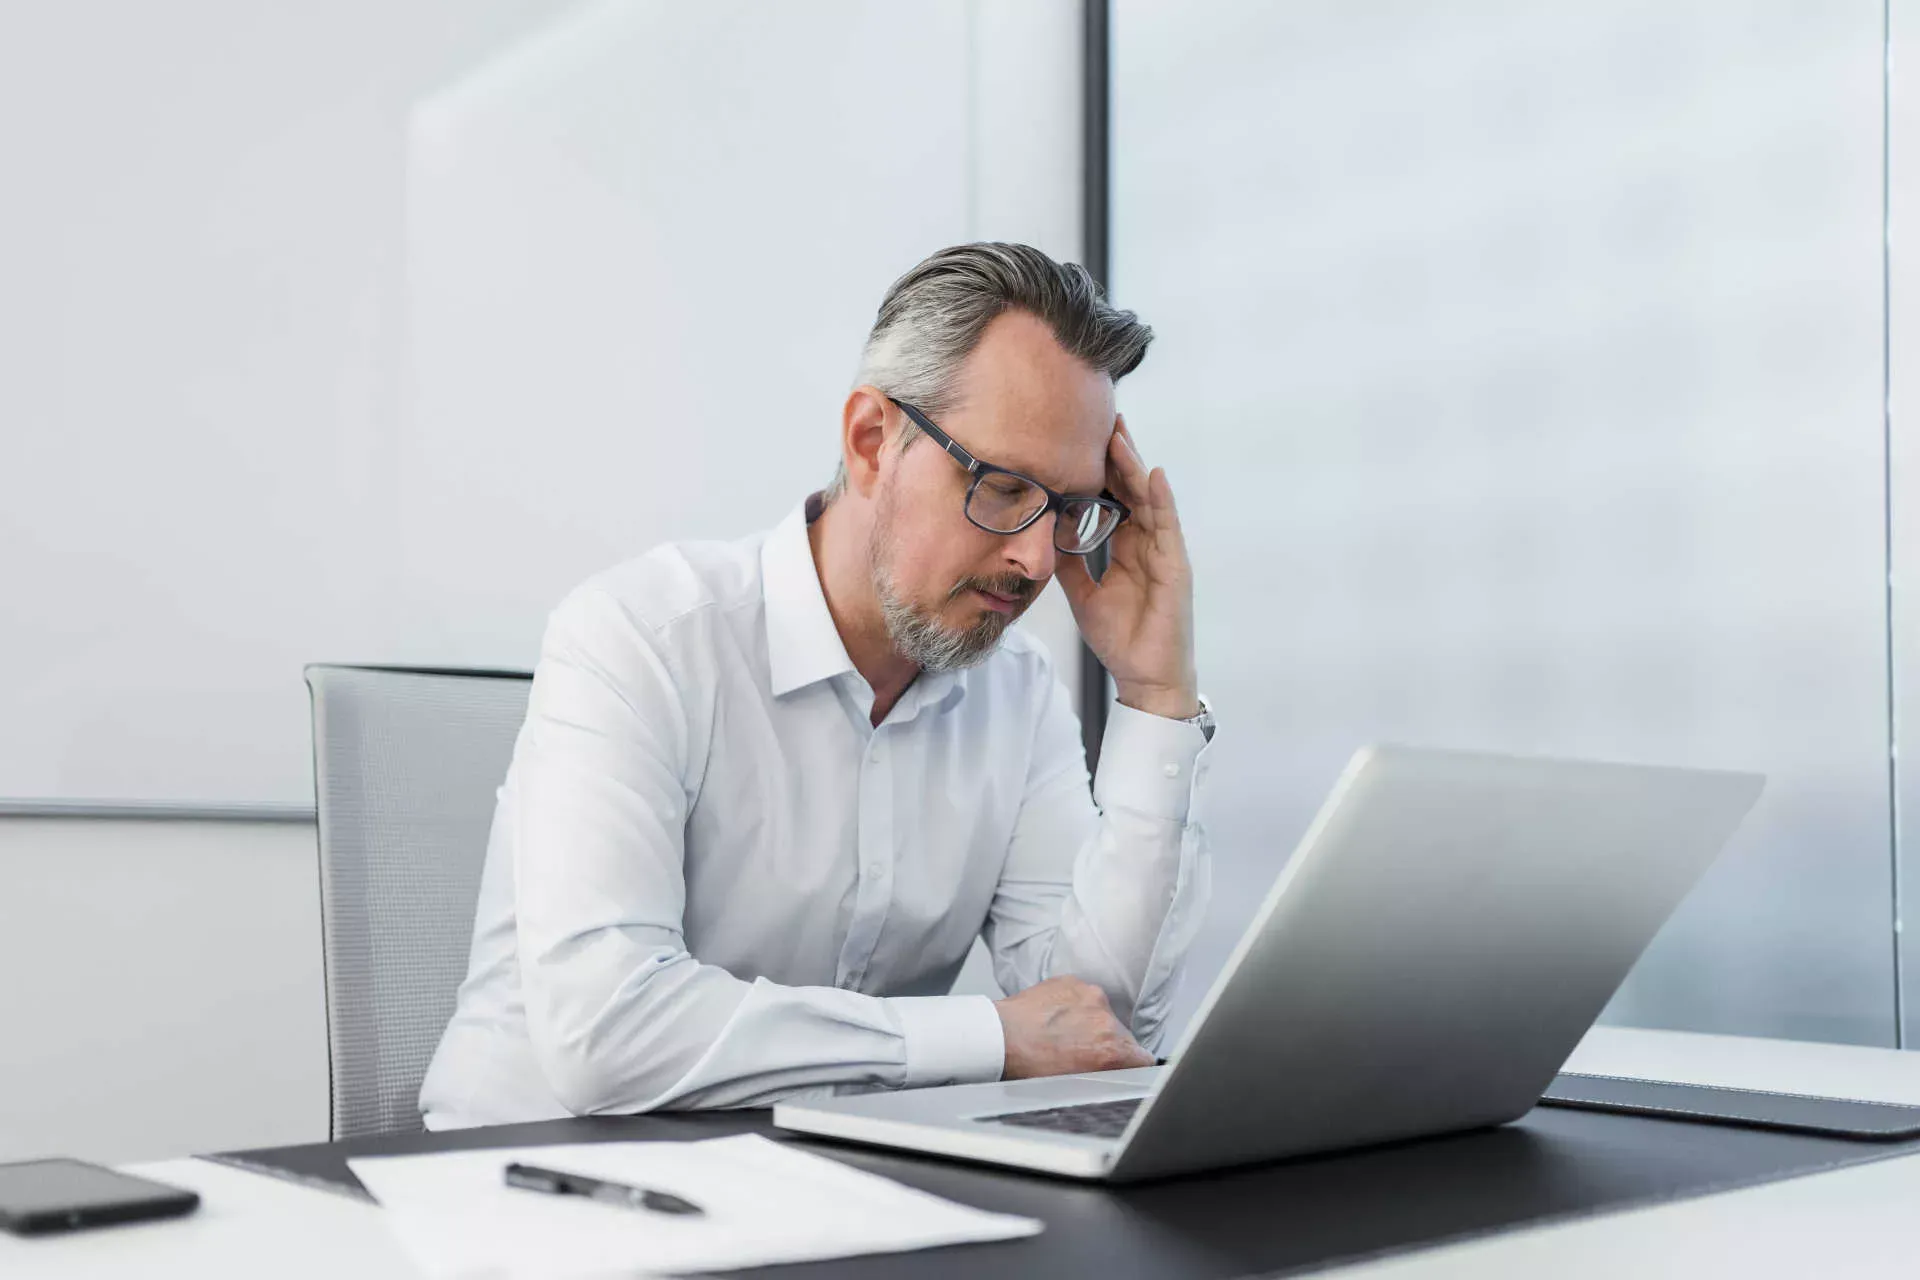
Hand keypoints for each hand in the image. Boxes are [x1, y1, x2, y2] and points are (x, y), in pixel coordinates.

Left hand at [993, 975, 1155, 1078]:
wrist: (999, 1038)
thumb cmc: (1029, 1066)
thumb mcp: (1076, 1083)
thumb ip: (1107, 1075)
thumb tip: (1120, 1072)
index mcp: (1112, 1048)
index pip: (1143, 1058)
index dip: (1132, 1064)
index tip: (1123, 1066)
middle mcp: (1105, 1017)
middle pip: (1122, 1034)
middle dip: (1107, 1043)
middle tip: (1080, 1052)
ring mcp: (1088, 995)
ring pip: (1102, 1012)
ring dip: (1090, 1022)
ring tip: (1062, 1034)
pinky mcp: (1071, 981)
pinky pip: (1082, 996)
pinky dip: (1074, 1005)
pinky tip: (1054, 1018)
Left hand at [1055, 416, 1198, 720]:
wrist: (1144, 676)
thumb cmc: (1119, 637)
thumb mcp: (1083, 594)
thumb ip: (1071, 562)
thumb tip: (1047, 532)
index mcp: (1127, 547)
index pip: (1113, 499)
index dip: (1098, 470)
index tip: (1078, 438)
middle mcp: (1147, 543)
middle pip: (1131, 489)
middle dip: (1117, 455)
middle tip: (1100, 417)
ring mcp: (1164, 552)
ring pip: (1148, 499)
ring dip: (1134, 466)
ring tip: (1119, 435)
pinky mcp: (1176, 567)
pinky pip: (1168, 526)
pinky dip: (1160, 499)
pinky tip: (1152, 474)